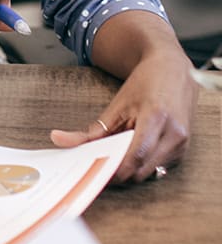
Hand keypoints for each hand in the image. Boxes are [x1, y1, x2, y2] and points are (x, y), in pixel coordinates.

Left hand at [51, 14, 195, 183]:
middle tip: (97, 166)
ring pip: (150, 173)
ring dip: (130, 170)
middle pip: (141, 171)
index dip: (113, 171)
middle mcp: (174, 134)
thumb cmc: (145, 83)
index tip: (92, 172)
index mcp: (156, 118)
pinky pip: (159, 167)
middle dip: (118, 173)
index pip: (134, 157)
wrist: (174, 70)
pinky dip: (142, 165)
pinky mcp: (184, 150)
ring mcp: (183, 144)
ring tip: (113, 156)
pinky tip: (130, 151)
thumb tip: (58, 140)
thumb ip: (90, 129)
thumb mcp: (116, 105)